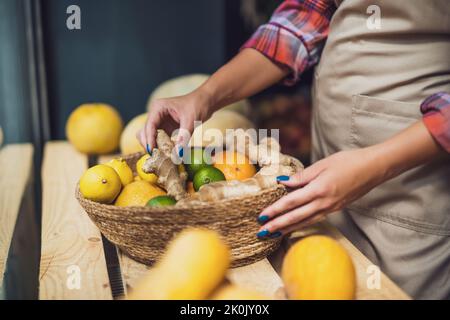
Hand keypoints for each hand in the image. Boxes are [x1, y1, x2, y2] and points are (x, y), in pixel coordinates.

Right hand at [138, 90, 212, 151]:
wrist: (206, 101)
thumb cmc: (198, 105)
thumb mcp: (190, 121)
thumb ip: (183, 137)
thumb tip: (178, 154)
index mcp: (158, 108)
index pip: (149, 125)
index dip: (149, 139)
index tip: (152, 151)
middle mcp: (156, 114)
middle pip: (145, 131)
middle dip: (149, 143)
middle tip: (155, 156)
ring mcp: (160, 121)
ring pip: (150, 136)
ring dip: (154, 146)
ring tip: (160, 156)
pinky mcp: (166, 128)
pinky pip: (159, 139)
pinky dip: (161, 146)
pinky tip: (167, 154)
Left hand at [256, 148, 386, 238]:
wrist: (373, 168)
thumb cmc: (348, 161)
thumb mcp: (323, 164)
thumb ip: (302, 176)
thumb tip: (284, 182)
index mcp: (319, 189)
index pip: (291, 202)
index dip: (275, 210)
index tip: (262, 216)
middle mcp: (324, 202)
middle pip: (296, 217)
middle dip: (277, 225)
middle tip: (262, 232)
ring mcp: (331, 208)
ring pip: (305, 221)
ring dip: (288, 228)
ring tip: (274, 234)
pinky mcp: (335, 209)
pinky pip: (315, 219)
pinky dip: (302, 224)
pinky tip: (294, 226)